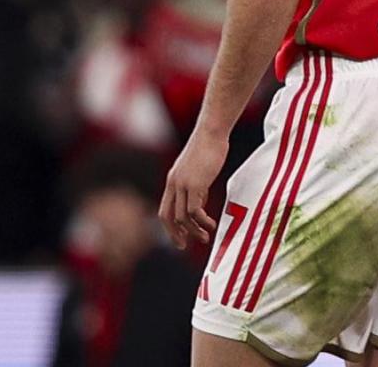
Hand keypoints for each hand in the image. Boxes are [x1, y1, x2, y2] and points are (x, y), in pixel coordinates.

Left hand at [159, 129, 228, 248]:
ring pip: (182, 217)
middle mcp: (174, 184)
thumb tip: (199, 205)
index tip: (181, 237)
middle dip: (175, 234)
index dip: (171, 226)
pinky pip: (195, 210)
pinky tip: (212, 224)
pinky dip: (202, 221)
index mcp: (172, 181)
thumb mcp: (199, 169)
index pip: (165, 210)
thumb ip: (196, 186)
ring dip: (193, 230)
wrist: (212, 131)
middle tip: (184, 246)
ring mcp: (183, 184)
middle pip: (168, 217)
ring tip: (206, 237)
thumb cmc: (210, 146)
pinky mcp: (195, 184)